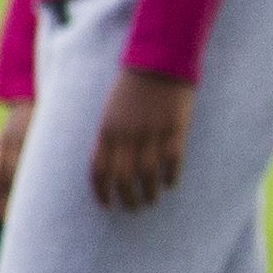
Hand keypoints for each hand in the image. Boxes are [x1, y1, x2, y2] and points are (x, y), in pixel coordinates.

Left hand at [95, 68, 194, 212]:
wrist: (157, 64)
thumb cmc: (131, 89)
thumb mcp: (110, 113)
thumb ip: (109, 138)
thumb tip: (110, 166)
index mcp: (106, 131)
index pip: (98, 170)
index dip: (101, 192)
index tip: (105, 206)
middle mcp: (126, 135)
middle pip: (123, 178)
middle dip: (126, 198)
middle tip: (133, 208)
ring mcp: (151, 133)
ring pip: (147, 174)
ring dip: (149, 193)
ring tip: (151, 202)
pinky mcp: (174, 129)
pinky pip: (171, 161)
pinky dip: (169, 178)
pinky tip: (169, 185)